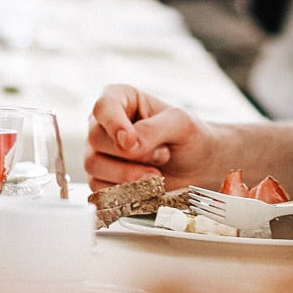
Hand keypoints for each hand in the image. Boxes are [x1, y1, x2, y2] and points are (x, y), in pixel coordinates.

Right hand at [84, 83, 228, 189]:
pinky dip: (124, 193)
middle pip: (95, 138)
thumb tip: (127, 144)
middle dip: (131, 154)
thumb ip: (152, 129)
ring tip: (157, 176)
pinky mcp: (101, 179)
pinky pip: (99, 189)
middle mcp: (104, 125)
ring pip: (93, 165)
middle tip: (162, 156)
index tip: (131, 142)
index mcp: (120, 99)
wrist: (199, 169)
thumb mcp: (180, 124)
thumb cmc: (189, 138)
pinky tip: (145, 189)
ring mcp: (99, 153)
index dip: (114, 124)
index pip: (103, 107)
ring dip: (128, 176)